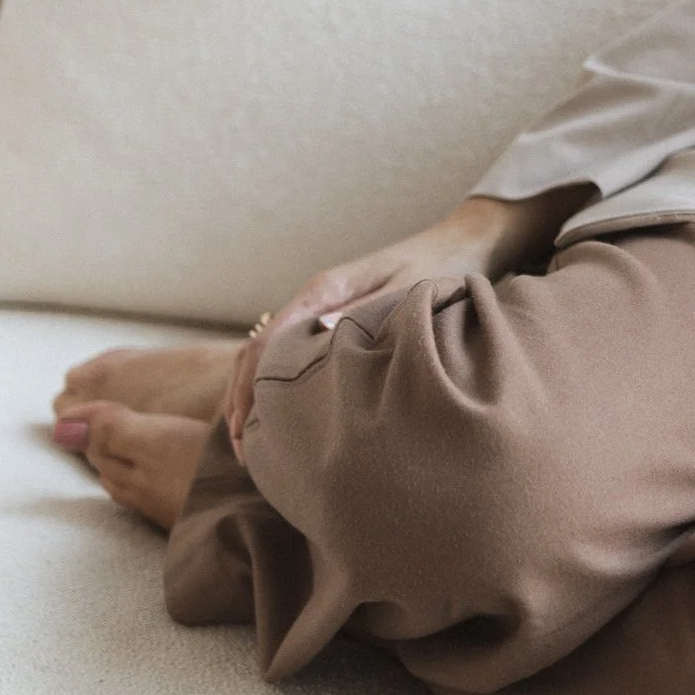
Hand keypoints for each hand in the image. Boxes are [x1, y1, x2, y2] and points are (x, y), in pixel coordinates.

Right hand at [223, 190, 572, 453]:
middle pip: (257, 352)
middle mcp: (314, 301)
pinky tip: (280, 419)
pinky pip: (292, 358)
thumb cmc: (435, 269)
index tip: (243, 426)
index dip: (250, 386)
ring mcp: (320, 313)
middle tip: (237, 446)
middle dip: (242, 398)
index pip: (268, 342)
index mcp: (324, 291)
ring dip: (255, 396)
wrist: (457, 247)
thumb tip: (324, 331)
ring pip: (269, 357)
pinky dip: (277, 388)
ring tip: (249, 443)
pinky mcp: (333, 324)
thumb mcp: (409, 290)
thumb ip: (368, 311)